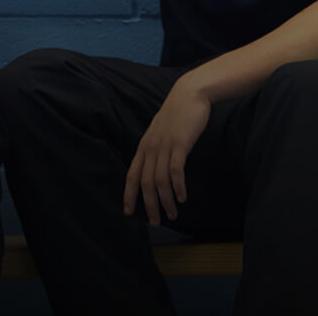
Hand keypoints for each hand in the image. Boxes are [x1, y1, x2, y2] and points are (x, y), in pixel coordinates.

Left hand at [123, 79, 210, 226]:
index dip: (128, 194)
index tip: (128, 212)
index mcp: (143, 147)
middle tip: (154, 222)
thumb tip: (157, 168)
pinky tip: (181, 198)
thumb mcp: (161, 134)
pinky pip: (175, 170)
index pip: (131, 175)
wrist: (189, 95)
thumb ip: (157, 150)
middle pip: (145, 182)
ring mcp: (164, 146)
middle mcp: (150, 148)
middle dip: (148, 204)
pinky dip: (177, 186)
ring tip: (172, 215)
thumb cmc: (178, 116)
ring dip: (165, 200)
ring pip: (160, 180)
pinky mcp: (179, 144)